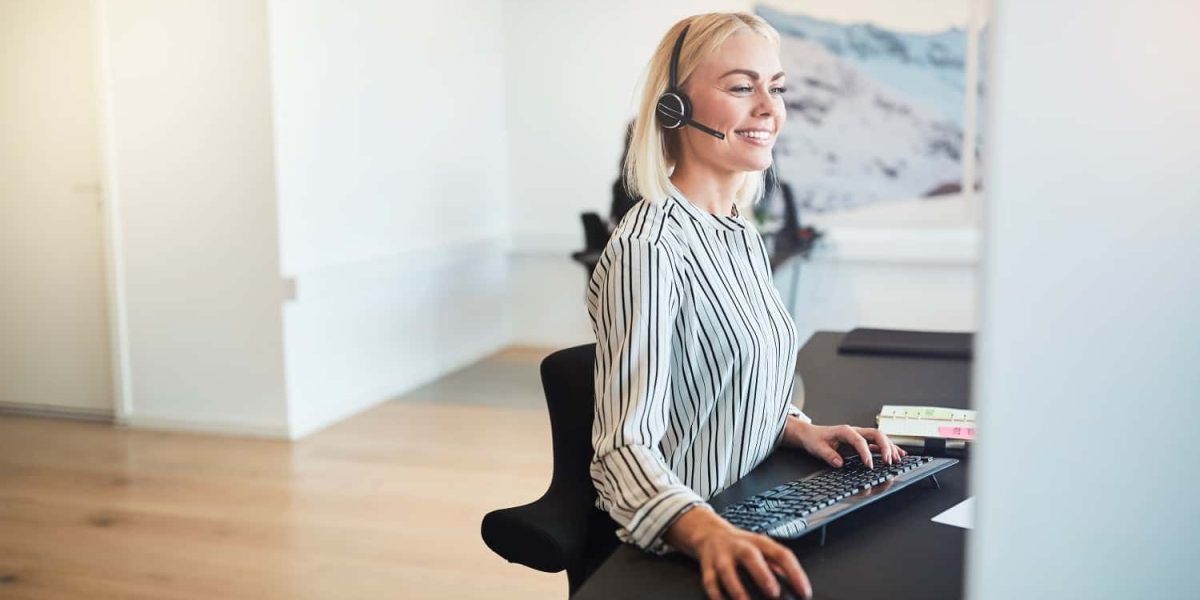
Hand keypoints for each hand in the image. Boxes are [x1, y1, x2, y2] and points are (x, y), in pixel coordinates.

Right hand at [665, 506, 811, 599]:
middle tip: (774, 593)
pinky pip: (710, 583)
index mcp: (759, 542)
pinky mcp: (707, 567)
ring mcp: (721, 556)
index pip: (781, 554)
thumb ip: (776, 565)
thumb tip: (794, 587)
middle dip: (762, 575)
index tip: (804, 592)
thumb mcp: (762, 549)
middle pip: (750, 556)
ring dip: (738, 590)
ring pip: (727, 572)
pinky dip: (718, 597)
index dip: (795, 573)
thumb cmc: (741, 546)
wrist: (709, 534)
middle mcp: (739, 547)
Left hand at [783, 420, 905, 468]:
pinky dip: (889, 448)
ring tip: (897, 460)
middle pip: (876, 434)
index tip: (869, 466)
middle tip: (888, 462)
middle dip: (885, 447)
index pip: (860, 441)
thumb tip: (839, 463)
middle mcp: (855, 431)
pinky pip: (879, 442)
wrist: (811, 434)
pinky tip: (898, 454)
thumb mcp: (817, 448)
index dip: (866, 453)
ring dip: (890, 448)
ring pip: (880, 438)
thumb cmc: (815, 439)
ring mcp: (860, 435)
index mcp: (845, 431)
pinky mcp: (862, 441)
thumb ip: (828, 455)